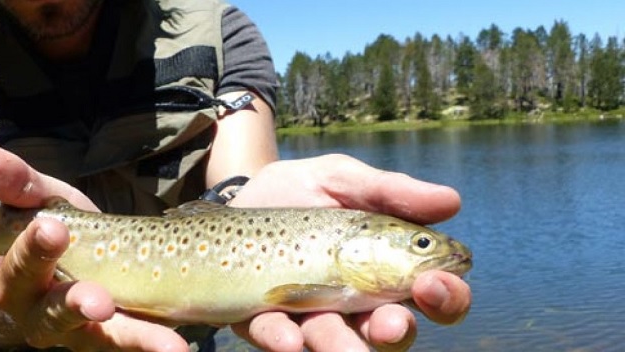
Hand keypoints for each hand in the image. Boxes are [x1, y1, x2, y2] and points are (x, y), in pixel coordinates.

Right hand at [0, 141, 189, 350]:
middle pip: (54, 315)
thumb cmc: (39, 230)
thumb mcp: (30, 201)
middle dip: (74, 306)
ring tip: (166, 345)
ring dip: (133, 340)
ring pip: (103, 339)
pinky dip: (156, 344)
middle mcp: (43, 315)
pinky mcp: (118, 334)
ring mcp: (83, 330)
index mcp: (16, 280)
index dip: (32, 250)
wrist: (53, 271)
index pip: (20, 266)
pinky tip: (180, 345)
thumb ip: (8, 179)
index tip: (51, 228)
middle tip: (98, 302)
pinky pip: (134, 343)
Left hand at [228, 154, 471, 351]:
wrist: (243, 193)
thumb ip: (389, 190)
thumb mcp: (342, 179)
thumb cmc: (305, 189)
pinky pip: (275, 337)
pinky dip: (282, 339)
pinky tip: (288, 339)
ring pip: (336, 342)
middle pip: (392, 331)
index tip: (434, 281)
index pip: (434, 293)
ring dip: (341, 346)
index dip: (445, 295)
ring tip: (339, 348)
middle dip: (394, 331)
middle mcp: (359, 302)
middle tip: (392, 324)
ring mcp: (312, 315)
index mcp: (391, 269)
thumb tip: (452, 201)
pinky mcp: (266, 320)